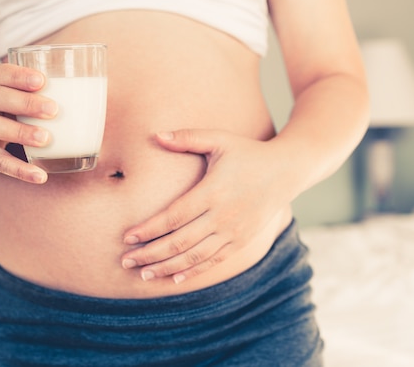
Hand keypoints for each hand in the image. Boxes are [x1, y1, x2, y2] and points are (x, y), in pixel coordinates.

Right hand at [0, 64, 56, 182]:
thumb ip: (31, 91)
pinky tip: (39, 176)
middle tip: (53, 110)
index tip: (42, 80)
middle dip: (25, 102)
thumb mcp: (4, 93)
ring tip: (46, 138)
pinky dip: (18, 170)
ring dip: (20, 132)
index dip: (18, 76)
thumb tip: (85, 94)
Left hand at [120, 129, 293, 283]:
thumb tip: (156, 135)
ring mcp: (234, 232)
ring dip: (167, 267)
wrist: (287, 171)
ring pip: (195, 256)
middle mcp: (222, 216)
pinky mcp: (242, 241)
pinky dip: (193, 271)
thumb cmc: (248, 153)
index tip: (128, 237)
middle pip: (179, 241)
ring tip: (144, 274)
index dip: (149, 230)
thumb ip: (187, 138)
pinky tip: (174, 278)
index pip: (173, 216)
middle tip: (126, 261)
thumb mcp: (219, 139)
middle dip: (150, 254)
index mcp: (213, 191)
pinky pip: (214, 261)